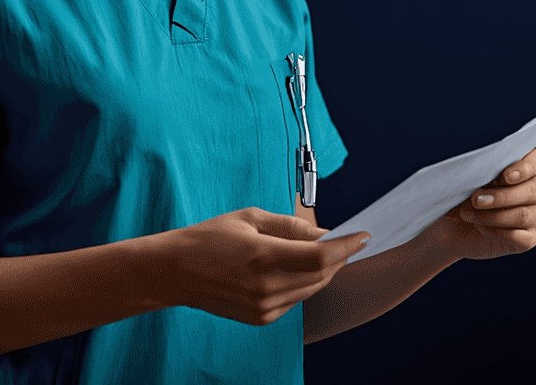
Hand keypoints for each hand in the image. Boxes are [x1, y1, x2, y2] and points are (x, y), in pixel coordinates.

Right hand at [160, 207, 370, 325]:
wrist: (174, 272)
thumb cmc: (208, 238)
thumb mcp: (250, 217)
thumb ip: (290, 226)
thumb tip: (323, 233)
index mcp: (262, 255)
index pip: (320, 257)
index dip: (346, 247)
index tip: (362, 236)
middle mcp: (265, 286)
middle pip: (321, 275)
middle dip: (339, 258)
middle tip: (348, 242)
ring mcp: (262, 306)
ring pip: (311, 290)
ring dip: (324, 272)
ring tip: (327, 254)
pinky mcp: (259, 318)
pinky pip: (294, 301)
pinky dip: (304, 285)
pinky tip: (299, 270)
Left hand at [426, 148, 535, 261]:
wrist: (456, 224)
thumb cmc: (466, 193)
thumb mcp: (469, 178)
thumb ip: (479, 172)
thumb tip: (476, 173)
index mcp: (528, 167)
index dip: (525, 168)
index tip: (505, 176)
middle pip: (533, 191)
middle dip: (501, 196)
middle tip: (476, 199)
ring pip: (524, 215)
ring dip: (492, 216)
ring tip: (468, 214)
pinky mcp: (529, 238)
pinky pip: (521, 238)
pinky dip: (497, 233)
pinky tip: (481, 228)